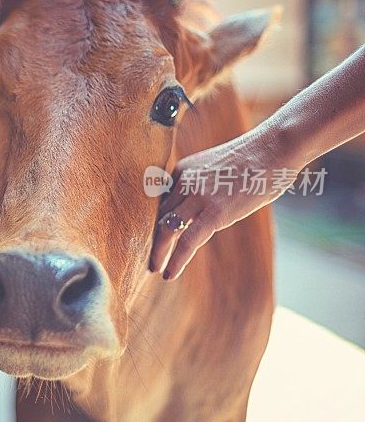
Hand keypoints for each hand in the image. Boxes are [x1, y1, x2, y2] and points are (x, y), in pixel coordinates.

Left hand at [149, 128, 298, 280]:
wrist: (274, 147)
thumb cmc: (254, 158)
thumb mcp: (217, 168)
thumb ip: (203, 185)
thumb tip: (203, 206)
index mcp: (182, 171)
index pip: (161, 202)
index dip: (154, 221)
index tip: (152, 236)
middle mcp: (183, 182)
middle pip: (157, 215)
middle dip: (151, 237)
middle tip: (147, 255)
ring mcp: (197, 197)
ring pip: (166, 229)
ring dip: (158, 252)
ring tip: (155, 268)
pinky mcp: (214, 212)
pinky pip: (187, 241)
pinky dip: (176, 260)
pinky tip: (169, 274)